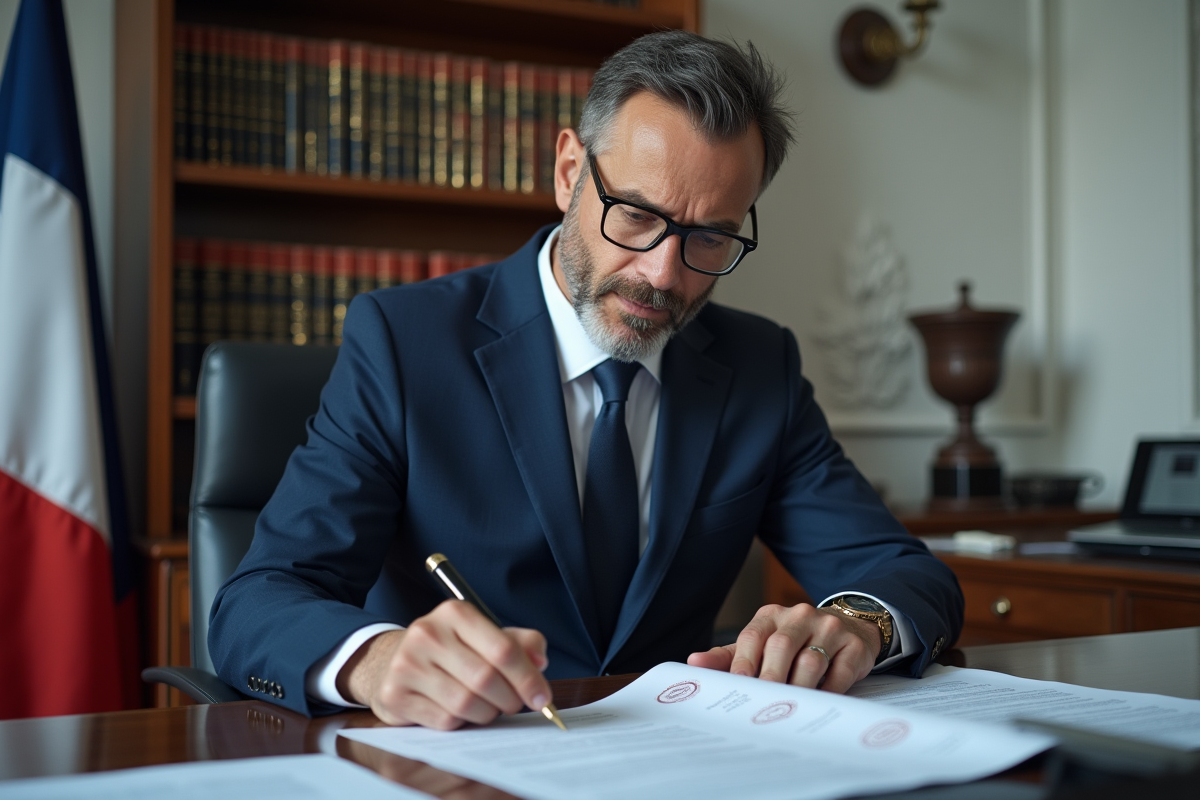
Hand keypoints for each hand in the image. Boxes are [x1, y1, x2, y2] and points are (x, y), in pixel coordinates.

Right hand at [338, 600, 552, 729]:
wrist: (392, 661)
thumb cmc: (451, 650)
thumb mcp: (485, 636)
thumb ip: (520, 643)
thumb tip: (539, 662)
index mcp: (455, 613)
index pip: (503, 650)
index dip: (528, 679)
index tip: (543, 699)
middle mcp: (428, 633)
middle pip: (486, 679)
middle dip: (510, 699)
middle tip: (515, 705)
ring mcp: (407, 664)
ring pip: (466, 704)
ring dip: (487, 713)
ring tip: (487, 707)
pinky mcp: (395, 694)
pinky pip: (444, 720)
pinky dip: (461, 723)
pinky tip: (459, 711)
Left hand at [686, 603, 880, 692]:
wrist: (848, 626)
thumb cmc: (795, 641)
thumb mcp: (762, 643)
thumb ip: (729, 656)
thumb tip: (693, 663)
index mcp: (771, 616)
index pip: (753, 636)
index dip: (743, 662)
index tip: (739, 687)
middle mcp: (800, 616)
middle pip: (781, 647)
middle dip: (770, 677)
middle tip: (764, 702)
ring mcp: (829, 628)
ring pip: (810, 661)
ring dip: (799, 687)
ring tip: (790, 707)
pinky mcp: (853, 644)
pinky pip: (839, 671)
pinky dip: (829, 689)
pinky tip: (820, 701)